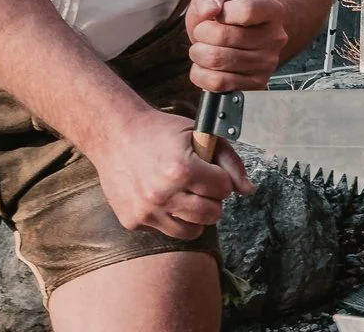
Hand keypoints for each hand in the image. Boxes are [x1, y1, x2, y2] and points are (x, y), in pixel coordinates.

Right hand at [89, 105, 251, 239]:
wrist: (114, 135)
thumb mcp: (199, 134)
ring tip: (184, 195)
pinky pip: (166, 231)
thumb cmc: (159, 131)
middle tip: (199, 185)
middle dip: (211, 199)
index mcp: (183, 170)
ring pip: (192, 230)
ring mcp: (147, 211)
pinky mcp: (133, 221)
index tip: (210, 170)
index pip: (224, 189)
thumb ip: (229, 161)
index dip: (220, 178)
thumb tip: (249, 190)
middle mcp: (164, 194)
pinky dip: (170, 218)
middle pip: (212, 214)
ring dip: (194, 214)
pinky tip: (162, 198)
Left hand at [185, 0, 290, 92]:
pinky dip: (201, 73)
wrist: (241, 34)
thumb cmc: (228, 14)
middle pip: (223, 37)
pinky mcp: (257, 83)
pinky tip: (205, 65)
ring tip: (204, 47)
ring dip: (198, 53)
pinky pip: (217, 83)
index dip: (221, 12)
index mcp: (272, 10)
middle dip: (201, 33)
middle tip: (203, 31)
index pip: (246, 11)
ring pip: (216, 60)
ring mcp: (267, 63)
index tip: (218, 14)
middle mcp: (275, 38)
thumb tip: (209, 10)